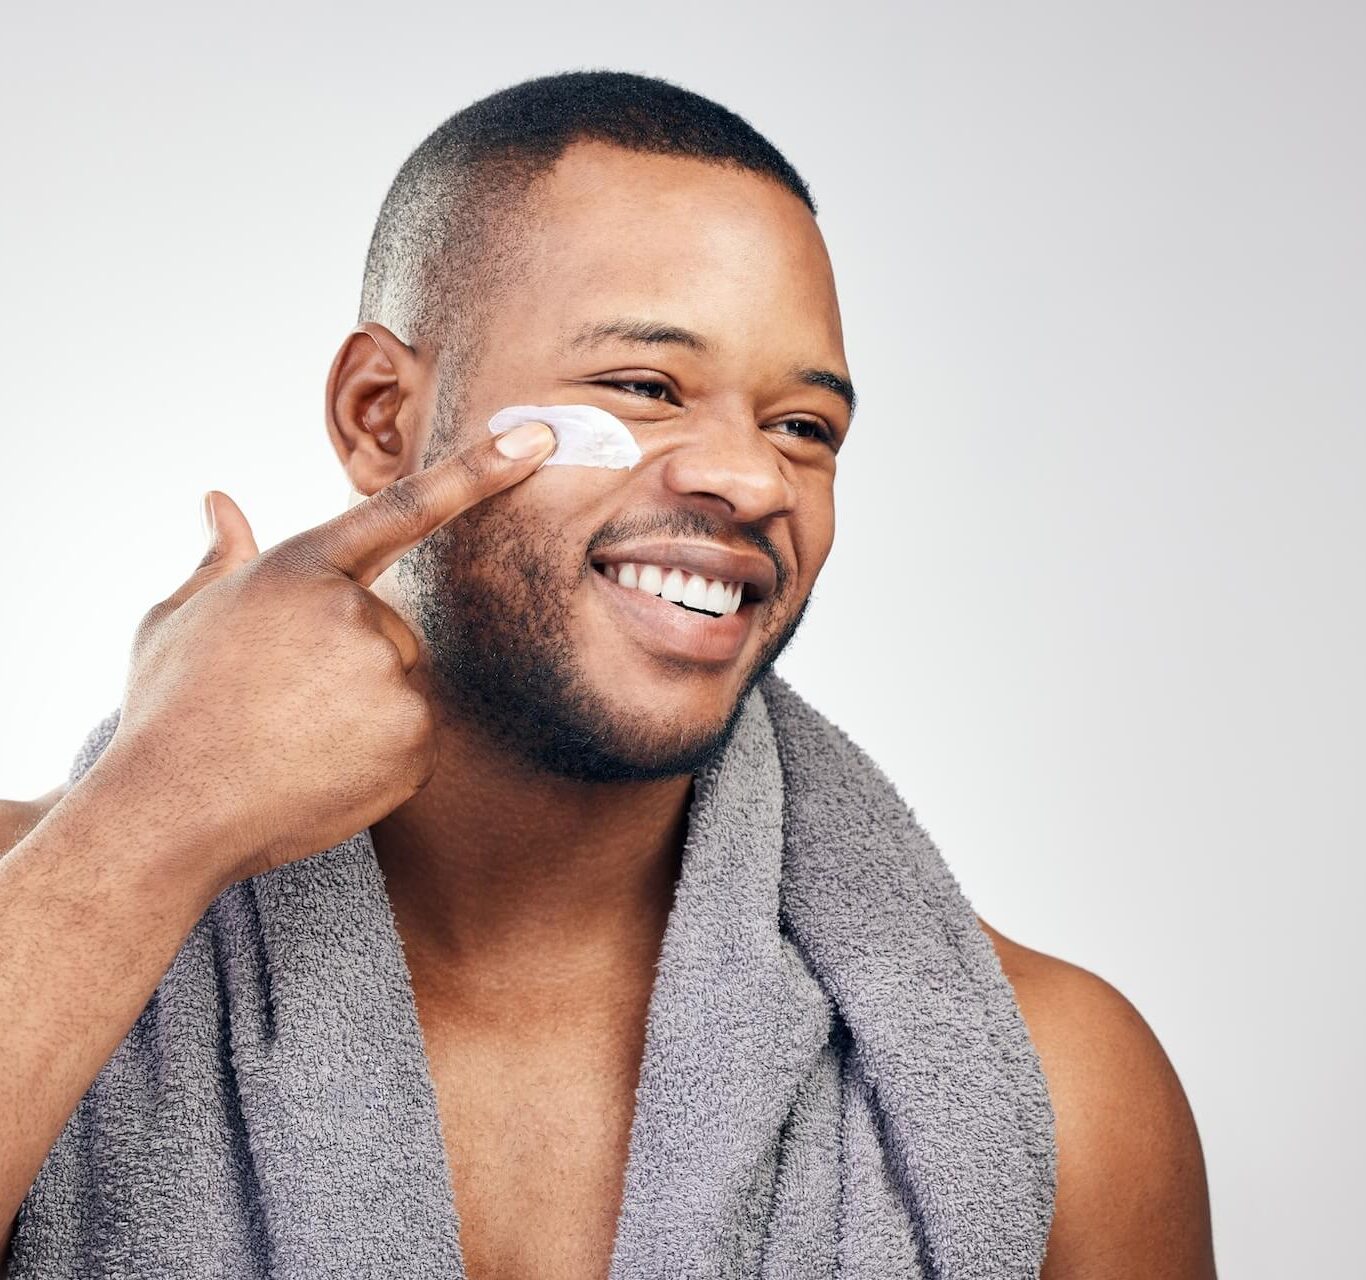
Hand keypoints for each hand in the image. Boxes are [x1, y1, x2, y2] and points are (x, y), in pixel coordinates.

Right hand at [96, 421, 555, 888]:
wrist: (171, 811)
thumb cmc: (169, 710)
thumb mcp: (179, 619)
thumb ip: (220, 559)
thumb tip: (219, 502)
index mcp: (302, 568)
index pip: (407, 506)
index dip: (480, 469)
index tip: (537, 435)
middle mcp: (357, 614)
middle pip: (388, 626)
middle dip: (349, 656)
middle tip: (283, 697)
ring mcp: (391, 679)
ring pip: (400, 681)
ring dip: (361, 704)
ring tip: (293, 733)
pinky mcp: (414, 742)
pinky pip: (411, 735)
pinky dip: (377, 752)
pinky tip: (321, 766)